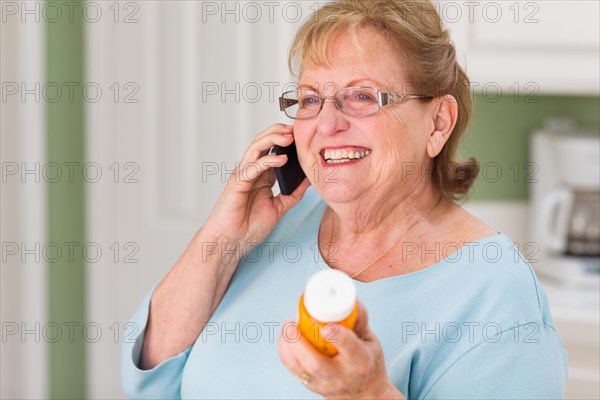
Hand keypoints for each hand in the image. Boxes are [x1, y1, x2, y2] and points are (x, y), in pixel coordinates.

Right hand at [204, 123, 310, 249]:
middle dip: (279, 132)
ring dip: (272, 139)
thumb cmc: (249, 227)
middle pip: (263, 143)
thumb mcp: (279, 208)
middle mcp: (251, 171)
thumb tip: (309, 182)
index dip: (285, 140)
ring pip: (256, 148)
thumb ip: (292, 195)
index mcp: (261, 176)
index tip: (302, 135)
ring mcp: (243, 175)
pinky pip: (253, 167)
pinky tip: (281, 159)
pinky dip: (267, 161)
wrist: (232, 242)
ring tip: (289, 137)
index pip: (273, 150)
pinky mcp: (237, 183)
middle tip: (296, 129)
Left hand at [278, 302, 404, 398]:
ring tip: (287, 325)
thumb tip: (348, 297)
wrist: (365, 394)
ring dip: (287, 345)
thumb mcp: (371, 341)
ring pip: (299, 368)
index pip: (349, 349)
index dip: (337, 336)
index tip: (326, 325)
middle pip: (315, 363)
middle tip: (291, 322)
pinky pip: (293, 369)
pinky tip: (286, 337)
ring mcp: (324, 384)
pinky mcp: (311, 385)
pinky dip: (286, 351)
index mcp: (360, 362)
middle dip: (299, 342)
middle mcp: (341, 376)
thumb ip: (358, 319)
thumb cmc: (367, 362)